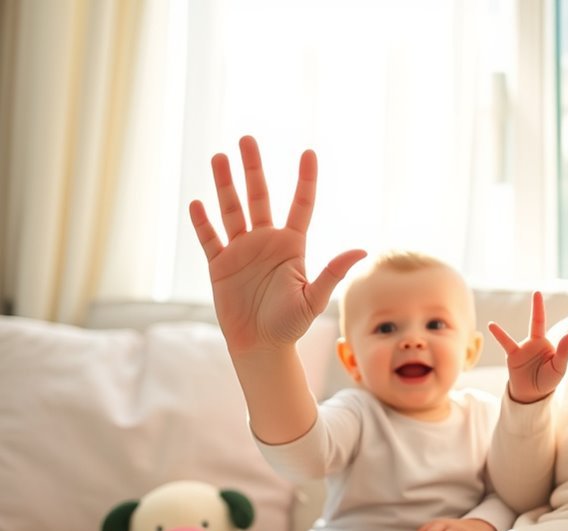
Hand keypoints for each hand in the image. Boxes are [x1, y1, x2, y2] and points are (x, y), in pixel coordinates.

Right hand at [189, 136, 365, 353]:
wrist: (261, 346)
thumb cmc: (291, 325)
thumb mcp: (314, 299)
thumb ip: (332, 272)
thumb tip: (360, 250)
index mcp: (292, 246)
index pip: (301, 204)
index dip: (305, 179)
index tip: (308, 152)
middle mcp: (266, 241)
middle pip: (259, 197)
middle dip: (252, 168)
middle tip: (247, 139)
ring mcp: (241, 251)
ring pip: (231, 210)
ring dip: (224, 185)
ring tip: (218, 157)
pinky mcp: (220, 265)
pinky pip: (210, 239)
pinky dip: (203, 222)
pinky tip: (198, 203)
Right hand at [487, 292, 567, 403]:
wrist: (532, 394)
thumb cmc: (547, 380)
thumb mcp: (559, 368)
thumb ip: (564, 351)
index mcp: (547, 344)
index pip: (550, 327)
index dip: (548, 313)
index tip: (549, 301)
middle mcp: (535, 342)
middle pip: (537, 322)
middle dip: (538, 308)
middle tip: (537, 292)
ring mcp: (523, 348)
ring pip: (521, 335)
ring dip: (511, 330)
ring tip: (498, 321)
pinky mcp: (513, 356)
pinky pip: (506, 343)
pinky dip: (499, 335)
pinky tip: (492, 325)